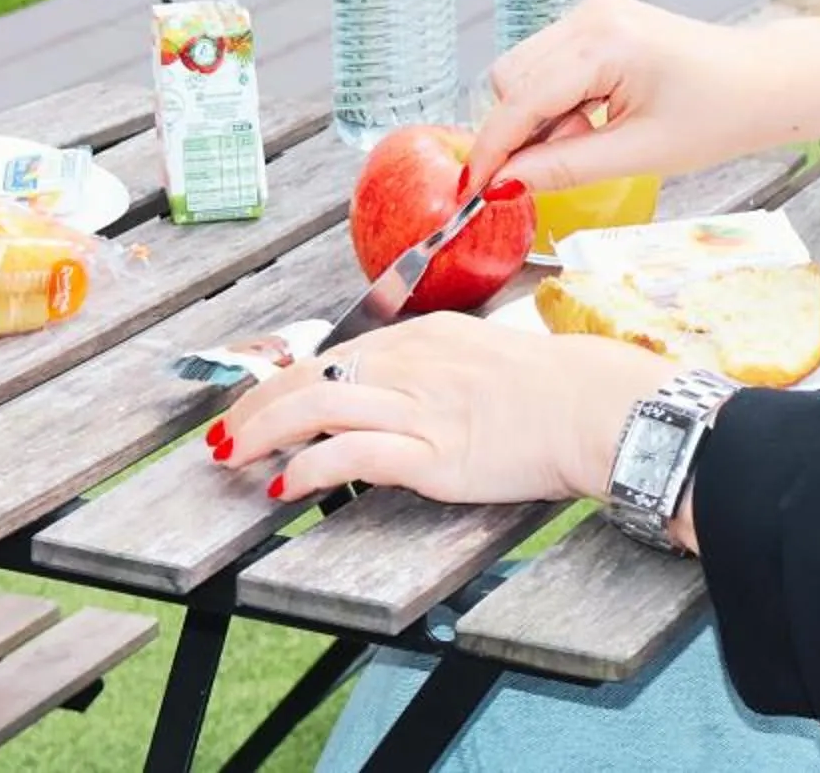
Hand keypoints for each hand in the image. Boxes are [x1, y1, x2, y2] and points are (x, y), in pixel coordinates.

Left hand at [212, 313, 676, 507]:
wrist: (594, 408)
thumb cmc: (552, 389)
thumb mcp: (482, 358)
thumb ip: (434, 369)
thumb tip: (395, 392)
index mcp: (422, 336)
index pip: (334, 353)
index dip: (285, 381)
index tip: (258, 404)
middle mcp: (411, 362)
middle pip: (311, 373)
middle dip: (257, 405)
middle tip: (225, 434)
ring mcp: (419, 407)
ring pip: (318, 404)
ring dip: (264, 432)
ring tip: (236, 457)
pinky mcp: (432, 453)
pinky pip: (353, 454)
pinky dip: (310, 467)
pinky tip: (286, 484)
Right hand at [465, 0, 819, 193]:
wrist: (767, 82)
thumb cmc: (720, 115)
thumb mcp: (641, 155)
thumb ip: (565, 167)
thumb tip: (505, 184)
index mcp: (603, 42)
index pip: (520, 99)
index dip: (492, 149)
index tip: (473, 190)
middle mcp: (589, 15)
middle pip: (510, 79)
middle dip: (523, 129)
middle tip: (573, 158)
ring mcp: (592, 12)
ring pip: (524, 70)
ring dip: (541, 115)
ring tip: (596, 136)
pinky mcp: (597, 21)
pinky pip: (548, 63)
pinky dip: (558, 100)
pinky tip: (597, 117)